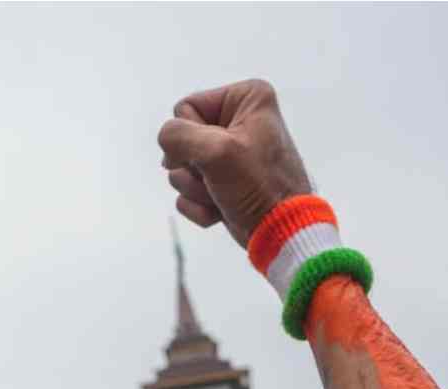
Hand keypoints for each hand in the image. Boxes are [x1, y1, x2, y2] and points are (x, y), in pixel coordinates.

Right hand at [158, 79, 311, 246]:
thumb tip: (166, 140)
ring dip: (196, 189)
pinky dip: (199, 204)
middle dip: (192, 167)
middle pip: (180, 139)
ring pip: (180, 167)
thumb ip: (177, 136)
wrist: (280, 231)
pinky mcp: (221, 180)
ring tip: (223, 195)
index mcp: (245, 98)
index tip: (215, 155)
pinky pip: (187, 190)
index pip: (184, 107)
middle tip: (218, 178)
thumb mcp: (216, 151)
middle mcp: (237, 120)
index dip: (191, 137)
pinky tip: (221, 209)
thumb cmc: (259, 187)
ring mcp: (227, 153)